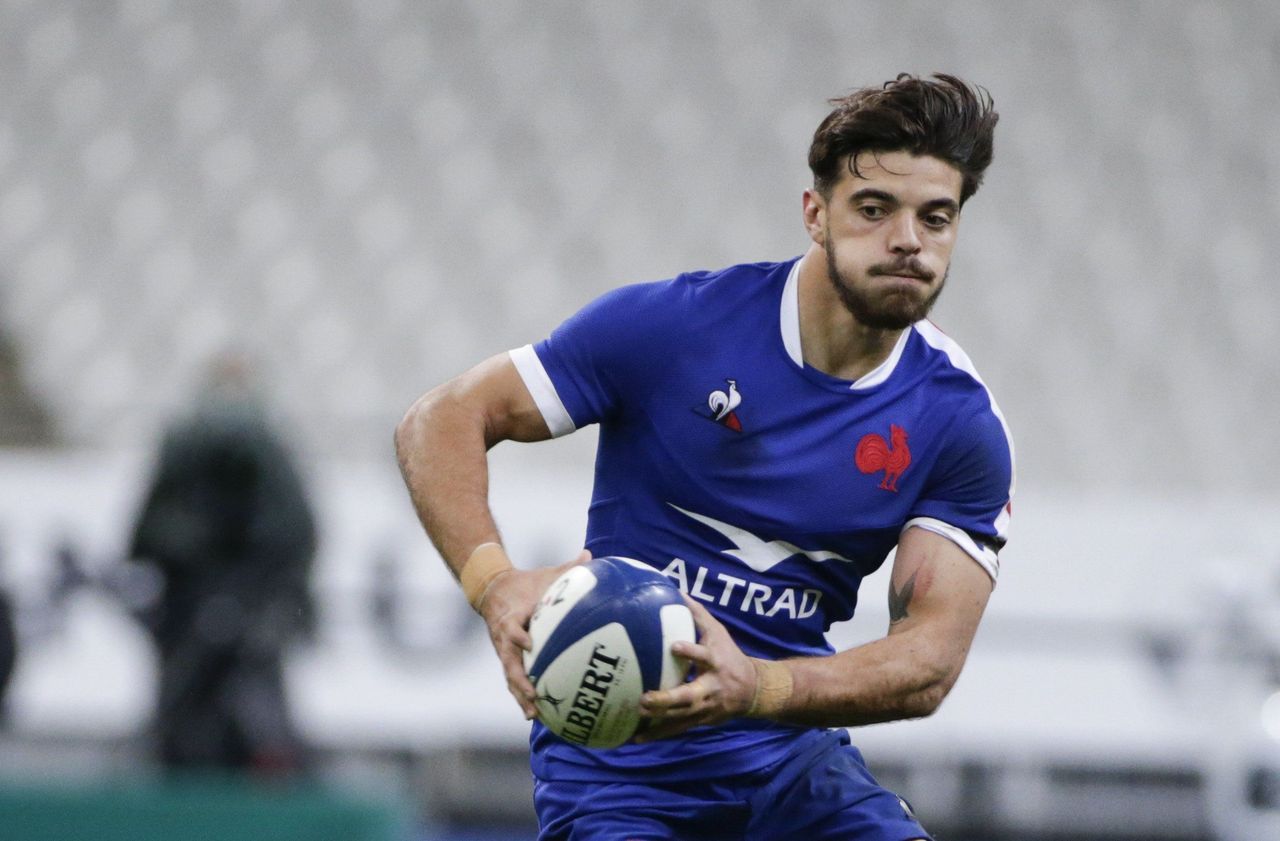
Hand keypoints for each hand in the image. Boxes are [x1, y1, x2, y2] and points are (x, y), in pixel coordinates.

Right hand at [477, 550, 590, 718]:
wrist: (493, 590)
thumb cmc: (526, 583)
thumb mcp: (545, 574)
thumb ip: (567, 568)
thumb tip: (590, 555)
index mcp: (512, 616)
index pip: (511, 627)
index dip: (518, 636)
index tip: (528, 644)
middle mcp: (504, 637)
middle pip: (508, 662)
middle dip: (519, 680)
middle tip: (533, 695)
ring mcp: (504, 651)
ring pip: (510, 677)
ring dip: (520, 696)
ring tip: (533, 715)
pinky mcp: (508, 659)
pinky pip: (515, 680)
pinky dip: (523, 697)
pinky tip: (537, 715)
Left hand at [634, 595, 757, 741]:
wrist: (753, 690)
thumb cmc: (729, 655)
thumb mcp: (718, 633)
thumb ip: (697, 614)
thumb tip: (675, 590)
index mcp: (716, 663)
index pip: (705, 656)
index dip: (692, 653)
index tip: (674, 647)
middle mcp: (711, 688)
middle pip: (690, 697)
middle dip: (667, 700)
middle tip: (644, 698)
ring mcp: (705, 709)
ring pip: (681, 718)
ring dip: (658, 720)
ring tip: (634, 718)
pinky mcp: (699, 721)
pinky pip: (677, 729)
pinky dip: (658, 735)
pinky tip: (636, 739)